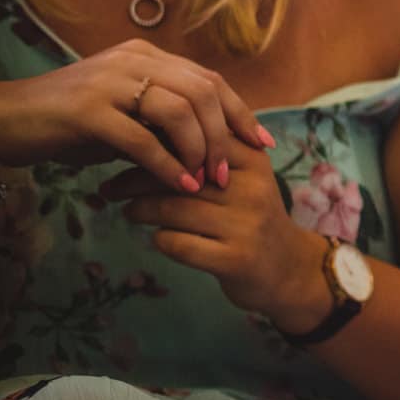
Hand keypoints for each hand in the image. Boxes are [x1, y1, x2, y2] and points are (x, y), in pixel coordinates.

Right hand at [0, 38, 272, 193]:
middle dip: (225, 135)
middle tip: (229, 172)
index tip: (263, 144)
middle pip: (202, 92)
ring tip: (206, 180)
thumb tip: (213, 143)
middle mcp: (133, 60)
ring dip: (199, 149)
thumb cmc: (71, 123)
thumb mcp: (126, 116)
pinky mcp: (87, 109)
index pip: (209, 80)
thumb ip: (164, 120)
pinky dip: (167, 164)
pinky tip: (180, 184)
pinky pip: (142, 137)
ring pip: (178, 110)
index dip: (241, 113)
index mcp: (147, 55)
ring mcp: (110, 81)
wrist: (6, 119)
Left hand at [120, 135, 327, 329]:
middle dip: (135, 180)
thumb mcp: (243, 178)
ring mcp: (245, 226)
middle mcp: (253, 189)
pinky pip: (176, 243)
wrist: (288, 268)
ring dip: (139, 210)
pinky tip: (158, 238)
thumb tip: (147, 131)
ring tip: (128, 210)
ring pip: (172, 209)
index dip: (154, 144)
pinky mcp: (235, 260)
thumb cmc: (251, 217)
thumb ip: (208, 155)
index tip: (127, 151)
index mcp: (253, 161)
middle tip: (111, 186)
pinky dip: (159, 240)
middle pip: (178, 175)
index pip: (193, 141)